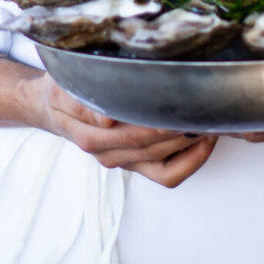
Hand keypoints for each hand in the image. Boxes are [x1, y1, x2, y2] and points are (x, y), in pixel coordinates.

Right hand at [32, 74, 216, 186]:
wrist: (54, 108)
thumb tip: (107, 121)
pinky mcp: (136, 164)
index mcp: (89, 135)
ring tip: (209, 122)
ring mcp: (124, 162)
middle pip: (151, 150)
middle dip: (180, 131)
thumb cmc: (64, 91)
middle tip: (204, 110)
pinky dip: (190, 161)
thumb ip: (81, 104)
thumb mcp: (64, 89)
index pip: (130, 135)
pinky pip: (167, 174)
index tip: (180, 106)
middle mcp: (107, 154)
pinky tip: (204, 139)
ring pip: (163, 167)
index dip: (158, 125)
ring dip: (190, 147)